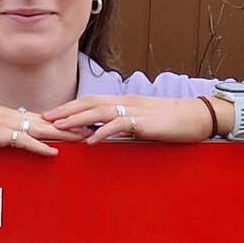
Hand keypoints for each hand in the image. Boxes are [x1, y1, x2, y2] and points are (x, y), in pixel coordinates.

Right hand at [0, 93, 86, 155]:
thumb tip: (5, 138)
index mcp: (7, 113)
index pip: (41, 118)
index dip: (63, 122)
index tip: (82, 124)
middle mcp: (10, 115)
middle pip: (49, 121)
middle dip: (74, 126)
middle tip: (96, 128)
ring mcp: (4, 123)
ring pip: (42, 129)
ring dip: (66, 134)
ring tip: (86, 139)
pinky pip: (22, 141)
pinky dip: (40, 147)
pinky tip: (55, 152)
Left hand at [43, 95, 212, 143]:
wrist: (200, 115)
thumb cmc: (173, 121)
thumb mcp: (144, 122)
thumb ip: (125, 125)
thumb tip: (106, 134)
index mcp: (125, 102)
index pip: (92, 101)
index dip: (71, 107)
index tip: (52, 114)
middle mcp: (126, 103)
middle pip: (89, 103)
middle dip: (65, 110)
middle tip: (44, 118)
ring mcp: (135, 111)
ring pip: (100, 112)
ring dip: (77, 119)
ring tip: (59, 127)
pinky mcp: (145, 123)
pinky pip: (120, 126)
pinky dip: (103, 133)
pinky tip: (90, 141)